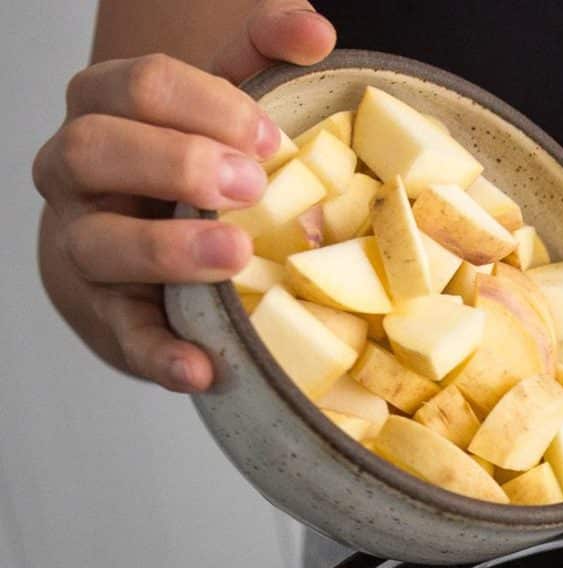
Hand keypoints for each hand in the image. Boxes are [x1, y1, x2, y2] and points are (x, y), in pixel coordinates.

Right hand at [33, 2, 336, 391]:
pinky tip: (201, 369)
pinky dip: (161, 354)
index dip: (205, 105)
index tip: (270, 136)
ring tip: (238, 256)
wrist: (145, 250)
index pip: (136, 86)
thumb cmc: (190, 171)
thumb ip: (261, 59)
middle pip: (96, 149)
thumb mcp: (222, 108)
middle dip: (177, 163)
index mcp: (105, 109)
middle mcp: (77, 174)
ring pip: (99, 242)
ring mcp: (83, 248)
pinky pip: (124, 337)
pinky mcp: (105, 318)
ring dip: (169, 248)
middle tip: (254, 185)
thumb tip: (314, 31)